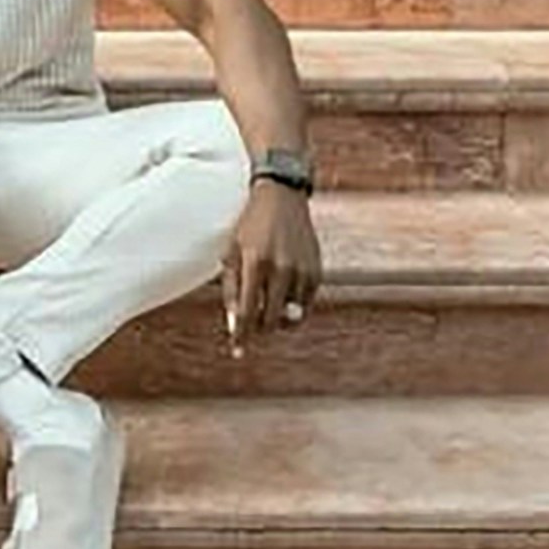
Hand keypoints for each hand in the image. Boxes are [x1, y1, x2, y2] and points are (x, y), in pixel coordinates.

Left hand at [220, 179, 320, 347]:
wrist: (282, 197)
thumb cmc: (250, 226)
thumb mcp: (232, 252)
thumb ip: (231, 289)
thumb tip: (236, 325)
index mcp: (255, 261)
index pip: (248, 311)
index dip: (242, 335)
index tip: (238, 350)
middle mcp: (281, 267)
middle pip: (270, 319)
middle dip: (259, 328)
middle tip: (252, 325)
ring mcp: (302, 270)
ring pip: (291, 316)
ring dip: (277, 319)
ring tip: (267, 309)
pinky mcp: (316, 271)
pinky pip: (305, 304)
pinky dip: (293, 308)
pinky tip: (282, 296)